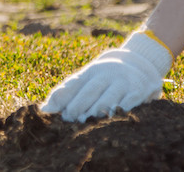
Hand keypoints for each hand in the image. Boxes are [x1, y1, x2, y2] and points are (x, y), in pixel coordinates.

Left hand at [41, 30, 172, 121]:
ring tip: (89, 121)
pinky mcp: (139, 90)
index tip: (52, 112)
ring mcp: (123, 81)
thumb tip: (44, 110)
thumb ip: (66, 94)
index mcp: (89, 72)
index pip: (73, 84)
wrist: (138, 63)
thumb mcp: (86, 81)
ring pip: (109, 96)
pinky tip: (115, 118)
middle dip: (79, 105)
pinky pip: (131, 100)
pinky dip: (122, 109)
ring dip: (98, 109)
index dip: (63, 98)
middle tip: (70, 120)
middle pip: (90, 90)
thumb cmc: (104, 79)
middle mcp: (106, 74)